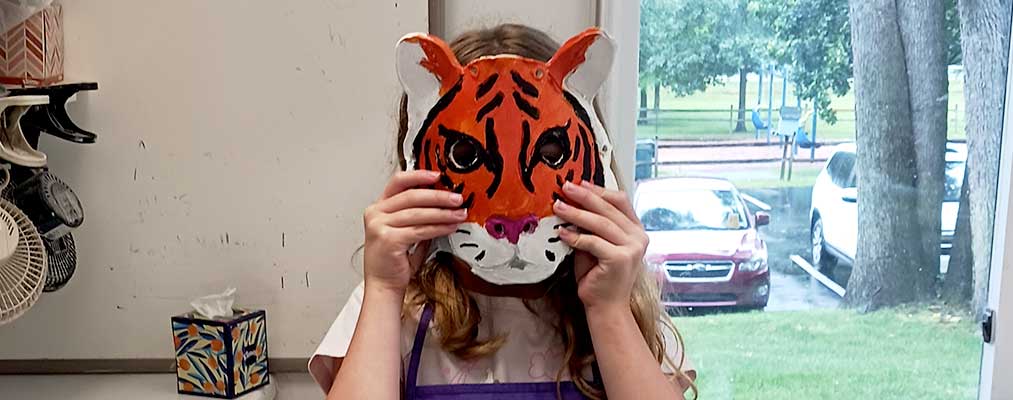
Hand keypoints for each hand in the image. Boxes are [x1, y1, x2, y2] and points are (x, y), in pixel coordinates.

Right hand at [362, 170, 466, 292]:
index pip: (398, 182)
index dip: (419, 175)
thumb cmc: (394, 260)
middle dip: (438, 196)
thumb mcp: (404, 231)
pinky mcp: (388, 240)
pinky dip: (438, 227)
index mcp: (378, 207)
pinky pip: (420, 230)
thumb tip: (443, 203)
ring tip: (459, 214)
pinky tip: (450, 226)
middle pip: (411, 196)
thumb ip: (417, 216)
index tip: (438, 176)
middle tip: (457, 198)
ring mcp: (379, 226)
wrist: (383, 285)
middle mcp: (376, 213)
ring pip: (418, 213)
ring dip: (443, 213)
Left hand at [553, 181, 647, 312]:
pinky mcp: (620, 259)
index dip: (599, 190)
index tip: (579, 183)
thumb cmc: (599, 277)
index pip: (620, 201)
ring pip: (601, 223)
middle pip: (609, 208)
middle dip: (584, 196)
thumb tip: (571, 204)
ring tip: (558, 207)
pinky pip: (593, 242)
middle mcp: (639, 237)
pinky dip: (575, 236)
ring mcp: (632, 248)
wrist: (606, 307)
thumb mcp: (595, 245)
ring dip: (576, 213)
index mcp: (636, 230)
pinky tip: (561, 233)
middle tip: (565, 188)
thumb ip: (590, 227)